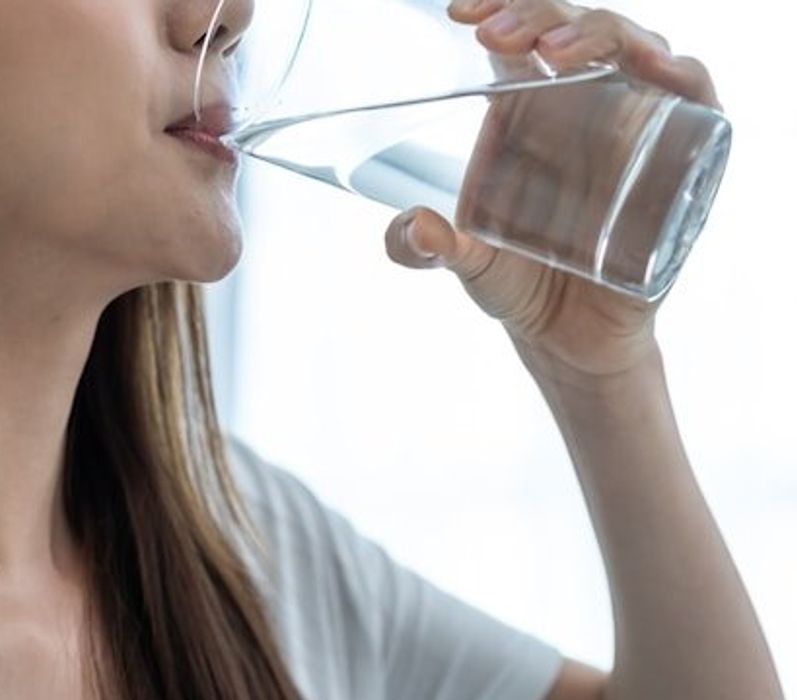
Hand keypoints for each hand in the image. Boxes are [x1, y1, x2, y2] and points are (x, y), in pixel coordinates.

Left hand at [385, 0, 721, 380]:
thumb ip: (424, 249)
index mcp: (530, 114)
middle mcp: (585, 109)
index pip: (523, 37)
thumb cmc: (521, 285)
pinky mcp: (680, 158)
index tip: (460, 13)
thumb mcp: (465, 263)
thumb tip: (413, 229)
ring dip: (600, 34)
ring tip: (555, 53)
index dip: (501, 7)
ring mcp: (636, 128)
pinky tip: (656, 68)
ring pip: (635, 48)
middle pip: (576, 30)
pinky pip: (696, 96)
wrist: (571, 341)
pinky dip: (683, 75)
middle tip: (494, 37)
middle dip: (539, 16)